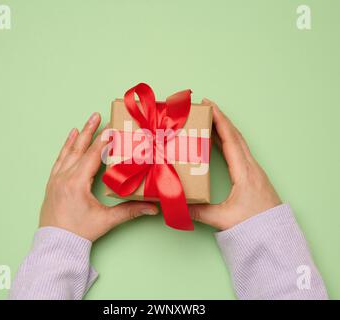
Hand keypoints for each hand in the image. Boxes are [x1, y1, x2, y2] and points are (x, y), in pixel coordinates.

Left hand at [39, 112, 157, 241]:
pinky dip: (65, 148)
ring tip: (84, 123)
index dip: (104, 141)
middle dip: (89, 131)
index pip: (93, 155)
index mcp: (77, 183)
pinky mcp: (52, 183)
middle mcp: (65, 177)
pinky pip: (59, 160)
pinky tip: (69, 139)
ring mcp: (56, 179)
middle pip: (80, 148)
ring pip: (68, 152)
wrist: (56, 244)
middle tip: (96, 115)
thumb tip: (152, 208)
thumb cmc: (80, 232)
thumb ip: (130, 211)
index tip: (112, 128)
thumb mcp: (106, 220)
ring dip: (77, 136)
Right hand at [189, 99, 280, 230]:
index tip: (210, 105)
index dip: (220, 120)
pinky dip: (228, 141)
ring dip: (225, 128)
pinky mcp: (252, 175)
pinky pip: (240, 151)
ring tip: (210, 120)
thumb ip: (198, 212)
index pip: (231, 139)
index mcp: (244, 172)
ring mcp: (253, 170)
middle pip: (235, 135)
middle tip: (206, 107)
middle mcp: (251, 167)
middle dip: (221, 118)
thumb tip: (178, 205)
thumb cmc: (254, 225)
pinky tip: (219, 142)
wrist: (274, 235)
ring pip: (238, 142)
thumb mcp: (223, 218)